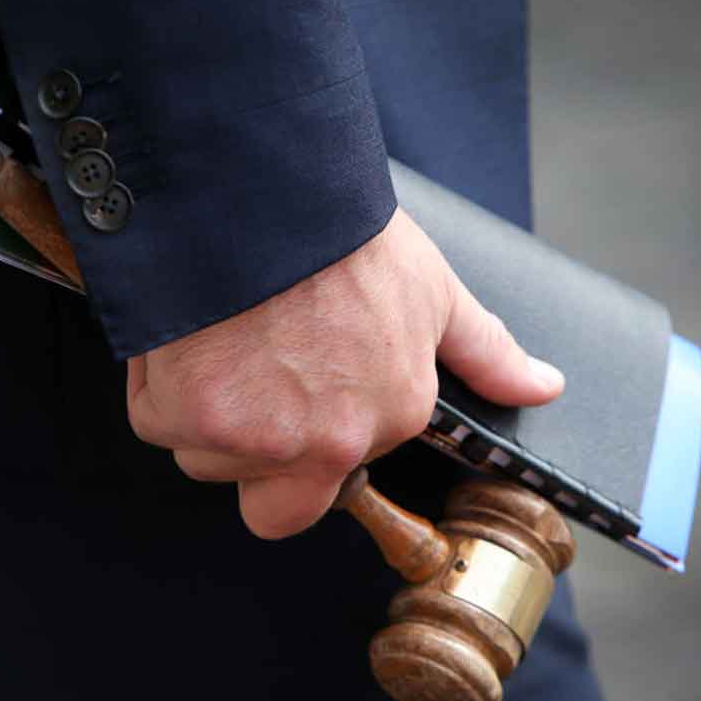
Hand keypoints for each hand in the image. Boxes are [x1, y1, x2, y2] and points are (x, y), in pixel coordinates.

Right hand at [126, 208, 564, 538]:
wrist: (256, 190)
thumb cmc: (340, 233)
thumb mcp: (432, 288)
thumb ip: (485, 351)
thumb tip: (543, 388)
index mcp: (389, 416)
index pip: (338, 477)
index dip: (312, 429)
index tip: (298, 377)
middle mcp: (325, 442)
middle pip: (274, 510)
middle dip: (259, 468)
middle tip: (251, 392)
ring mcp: (250, 437)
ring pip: (208, 455)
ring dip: (206, 411)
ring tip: (224, 337)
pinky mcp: (182, 417)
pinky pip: (158, 417)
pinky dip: (161, 381)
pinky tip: (187, 333)